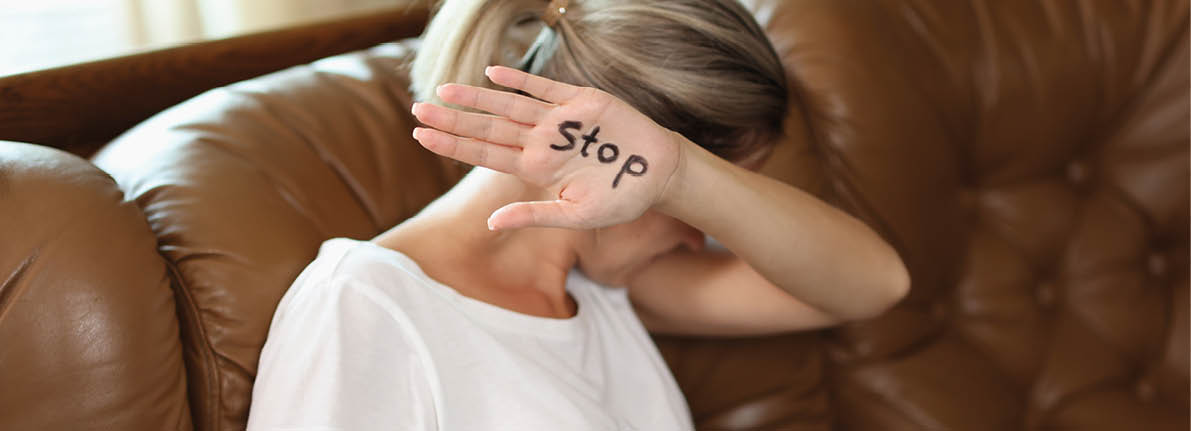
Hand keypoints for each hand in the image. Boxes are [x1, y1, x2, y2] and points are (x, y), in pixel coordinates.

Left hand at [411, 66, 683, 230]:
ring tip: (443, 90)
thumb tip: (492, 223)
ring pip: (509, 106)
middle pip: (489, 128)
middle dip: (454, 120)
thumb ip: (535, 215)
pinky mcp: (581, 101)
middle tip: (417, 109)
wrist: (660, 174)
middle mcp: (542, 141)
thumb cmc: (620, 198)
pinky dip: (520, 80)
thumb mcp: (577, 215)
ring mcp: (560, 120)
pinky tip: (493, 73)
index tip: (421, 136)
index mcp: (537, 168)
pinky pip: (544, 88)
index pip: (485, 154)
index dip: (453, 145)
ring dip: (478, 97)